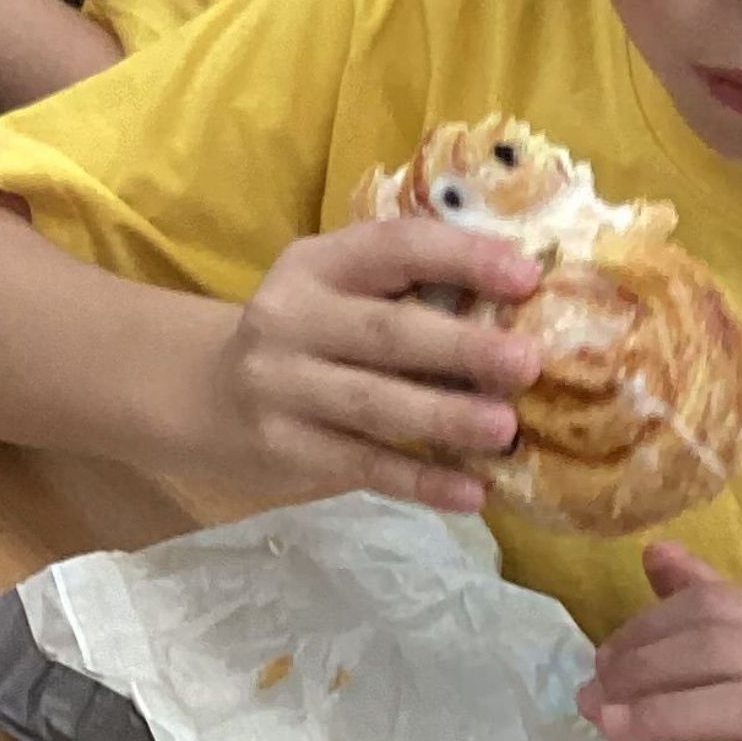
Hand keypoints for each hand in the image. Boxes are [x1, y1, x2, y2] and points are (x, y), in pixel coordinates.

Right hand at [200, 216, 542, 512]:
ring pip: (374, 404)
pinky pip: (363, 465)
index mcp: (316, 264)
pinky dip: (420, 480)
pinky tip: (472, 493)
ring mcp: (282, 387)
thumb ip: (408, 291)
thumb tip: (530, 309)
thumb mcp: (336, 292)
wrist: (211, 397)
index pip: (393, 247)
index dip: (461, 257)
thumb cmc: (309, 337)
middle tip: (528, 362)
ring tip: (505, 429)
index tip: (527, 275)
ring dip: (444, 417)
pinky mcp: (284, 448)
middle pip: (385, 332)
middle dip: (460, 347)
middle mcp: (290, 318)